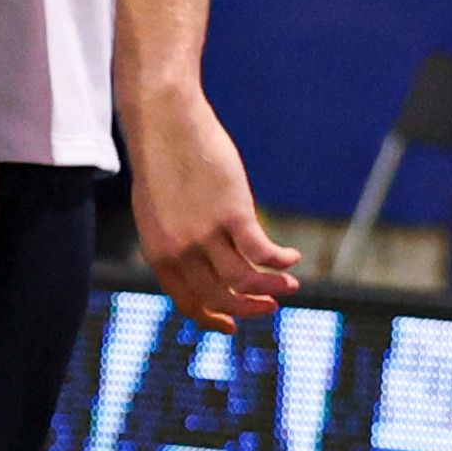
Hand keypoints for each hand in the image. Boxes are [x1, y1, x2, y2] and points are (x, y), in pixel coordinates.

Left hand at [125, 79, 303, 324]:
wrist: (164, 124)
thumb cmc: (163, 164)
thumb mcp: (158, 212)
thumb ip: (174, 241)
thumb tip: (197, 264)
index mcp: (158, 253)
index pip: (188, 301)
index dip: (214, 318)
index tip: (234, 325)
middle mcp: (179, 250)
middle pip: (219, 297)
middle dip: (249, 308)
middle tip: (272, 307)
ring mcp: (204, 233)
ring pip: (245, 280)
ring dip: (272, 288)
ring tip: (291, 286)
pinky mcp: (231, 213)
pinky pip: (262, 251)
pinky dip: (281, 261)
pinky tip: (293, 257)